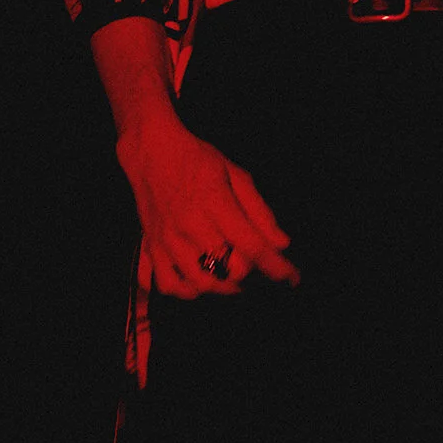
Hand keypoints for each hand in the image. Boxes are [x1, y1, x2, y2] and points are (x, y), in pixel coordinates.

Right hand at [116, 116, 300, 297]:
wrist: (151, 152)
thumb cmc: (198, 160)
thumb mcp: (236, 174)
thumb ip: (259, 211)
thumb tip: (282, 244)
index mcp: (215, 203)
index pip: (252, 245)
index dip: (276, 266)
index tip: (292, 277)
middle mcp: (189, 225)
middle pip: (228, 269)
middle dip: (249, 273)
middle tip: (254, 263)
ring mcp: (166, 240)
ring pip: (200, 283)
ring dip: (222, 285)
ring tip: (232, 275)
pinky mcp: (150, 247)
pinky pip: (167, 285)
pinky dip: (186, 290)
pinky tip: (199, 280)